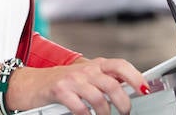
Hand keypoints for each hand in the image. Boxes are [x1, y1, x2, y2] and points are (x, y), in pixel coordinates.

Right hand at [7, 57, 146, 114]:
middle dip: (123, 103)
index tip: (145, 89)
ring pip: (99, 98)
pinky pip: (80, 107)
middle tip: (124, 113)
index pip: (120, 65)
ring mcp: (72, 79)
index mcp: (95, 65)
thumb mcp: (83, 77)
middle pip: (113, 85)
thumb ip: (102, 80)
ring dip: (105, 114)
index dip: (135, 76)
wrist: (29, 83)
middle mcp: (85, 70)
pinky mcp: (59, 90)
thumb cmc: (60, 82)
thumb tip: (127, 90)